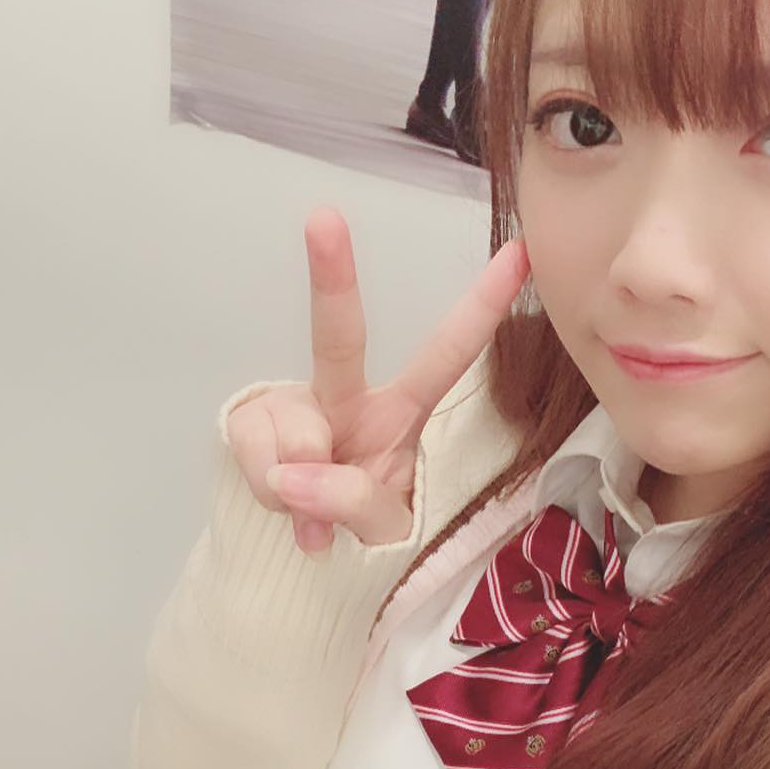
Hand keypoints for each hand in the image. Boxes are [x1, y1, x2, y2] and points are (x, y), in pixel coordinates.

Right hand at [226, 207, 529, 554]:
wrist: (302, 549)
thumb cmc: (360, 526)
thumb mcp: (383, 531)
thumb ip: (354, 505)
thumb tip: (295, 478)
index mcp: (402, 414)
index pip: (448, 357)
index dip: (481, 307)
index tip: (518, 253)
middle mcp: (349, 397)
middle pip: (339, 337)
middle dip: (331, 278)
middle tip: (324, 219)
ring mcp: (297, 405)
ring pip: (294, 431)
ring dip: (295, 486)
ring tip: (308, 508)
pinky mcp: (251, 418)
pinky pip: (254, 448)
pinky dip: (265, 486)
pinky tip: (280, 498)